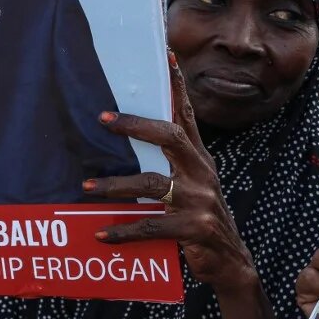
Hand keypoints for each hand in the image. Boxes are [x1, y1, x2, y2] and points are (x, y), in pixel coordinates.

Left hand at [83, 51, 255, 291]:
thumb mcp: (192, 188)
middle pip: (170, 137)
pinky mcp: (196, 228)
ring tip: (87, 187)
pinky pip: (152, 225)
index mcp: (200, 159)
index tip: (166, 54)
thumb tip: (129, 147)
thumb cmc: (200, 221)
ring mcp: (201, 200)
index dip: (177, 85)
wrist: (231, 264)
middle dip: (135, 125)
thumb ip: (169, 167)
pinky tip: (102, 233)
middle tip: (103, 118)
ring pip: (152, 183)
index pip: (186, 115)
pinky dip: (124, 230)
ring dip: (116, 186)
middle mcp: (202, 173)